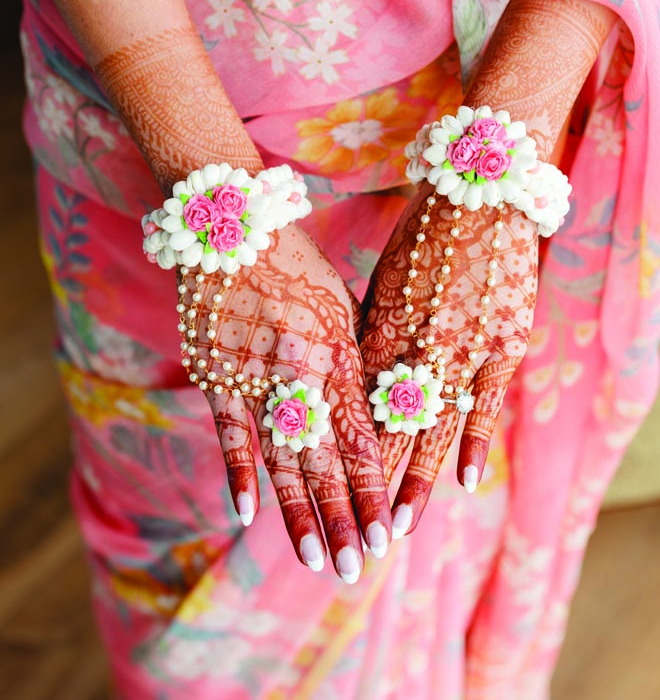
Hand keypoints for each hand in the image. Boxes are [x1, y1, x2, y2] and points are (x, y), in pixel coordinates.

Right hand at [180, 224, 390, 581]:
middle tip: (357, 568)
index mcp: (337, 353)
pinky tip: (248, 516)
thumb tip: (375, 418)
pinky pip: (229, 433)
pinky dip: (238, 475)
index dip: (374, 490)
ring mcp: (253, 377)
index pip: (359, 438)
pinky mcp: (216, 375)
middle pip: (324, 461)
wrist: (232, 227)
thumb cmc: (299, 264)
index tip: (388, 534)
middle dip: (344, 518)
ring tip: (316, 559)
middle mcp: (298, 372)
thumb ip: (355, 363)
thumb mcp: (342, 305)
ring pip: (280, 459)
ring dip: (298, 512)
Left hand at [361, 184, 537, 536]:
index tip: (323, 490)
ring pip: (427, 427)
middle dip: (366, 483)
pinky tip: (463, 480)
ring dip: (412, 479)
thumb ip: (368, 333)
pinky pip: (482, 402)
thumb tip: (349, 377)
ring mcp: (456, 348)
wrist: (476, 195)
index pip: (352, 405)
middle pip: (382, 427)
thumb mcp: (383, 283)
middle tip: (352, 532)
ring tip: (398, 527)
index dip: (338, 450)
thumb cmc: (421, 236)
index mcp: (376, 329)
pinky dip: (472, 442)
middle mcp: (411, 346)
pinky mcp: (499, 344)